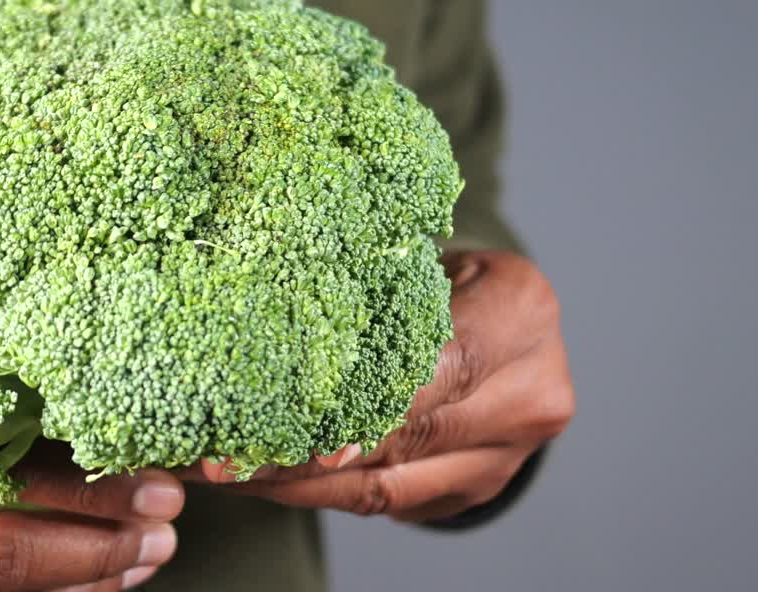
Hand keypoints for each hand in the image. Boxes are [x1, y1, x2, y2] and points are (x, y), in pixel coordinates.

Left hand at [191, 250, 574, 522]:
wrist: (504, 323)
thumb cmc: (442, 277)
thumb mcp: (418, 256)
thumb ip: (369, 285)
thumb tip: (262, 307)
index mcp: (519, 312)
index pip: (445, 364)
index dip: (372, 403)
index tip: (300, 431)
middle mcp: (528, 392)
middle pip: (408, 435)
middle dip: (308, 453)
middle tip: (228, 457)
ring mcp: (506, 452)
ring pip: (392, 484)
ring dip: (301, 485)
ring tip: (229, 473)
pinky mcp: (474, 488)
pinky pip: (389, 501)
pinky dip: (321, 494)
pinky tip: (265, 482)